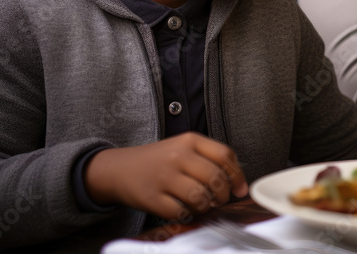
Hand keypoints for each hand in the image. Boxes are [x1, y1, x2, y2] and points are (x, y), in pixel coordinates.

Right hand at [84, 132, 247, 219]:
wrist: (118, 169)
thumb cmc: (157, 161)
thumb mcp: (183, 147)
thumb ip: (209, 159)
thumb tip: (238, 184)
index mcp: (189, 140)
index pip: (225, 155)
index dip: (237, 175)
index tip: (239, 189)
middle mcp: (178, 155)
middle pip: (215, 178)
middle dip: (222, 195)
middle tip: (218, 201)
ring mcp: (164, 176)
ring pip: (200, 197)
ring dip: (206, 207)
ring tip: (201, 206)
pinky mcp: (152, 197)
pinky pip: (180, 212)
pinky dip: (187, 216)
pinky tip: (185, 210)